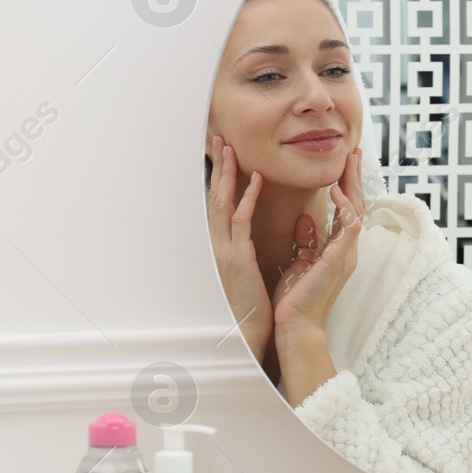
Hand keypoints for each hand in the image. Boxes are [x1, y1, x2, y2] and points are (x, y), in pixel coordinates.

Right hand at [206, 135, 272, 360]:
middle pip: (215, 197)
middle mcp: (219, 243)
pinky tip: (255, 179)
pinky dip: (247, 197)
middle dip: (217, 168)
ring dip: (226, 174)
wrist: (246, 332)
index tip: (223, 156)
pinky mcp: (237, 256)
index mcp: (223, 245)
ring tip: (229, 149)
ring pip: (223, 203)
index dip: (220, 179)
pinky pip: (241, 220)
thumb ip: (244, 247)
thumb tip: (248, 235)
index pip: (220, 205)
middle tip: (218, 140)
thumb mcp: (245, 270)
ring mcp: (225, 249)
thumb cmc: (250, 304)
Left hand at [272, 147, 365, 336]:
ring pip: (357, 211)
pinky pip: (349, 227)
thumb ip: (307, 240)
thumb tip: (306, 218)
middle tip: (354, 151)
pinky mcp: (339, 260)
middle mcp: (347, 250)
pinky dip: (345, 207)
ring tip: (349, 161)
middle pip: (357, 205)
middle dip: (355, 177)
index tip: (344, 163)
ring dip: (353, 184)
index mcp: (338, 249)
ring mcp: (347, 255)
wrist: (295, 325)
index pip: (347, 210)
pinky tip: (336, 190)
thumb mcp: (301, 262)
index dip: (346, 185)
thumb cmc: (296, 298)